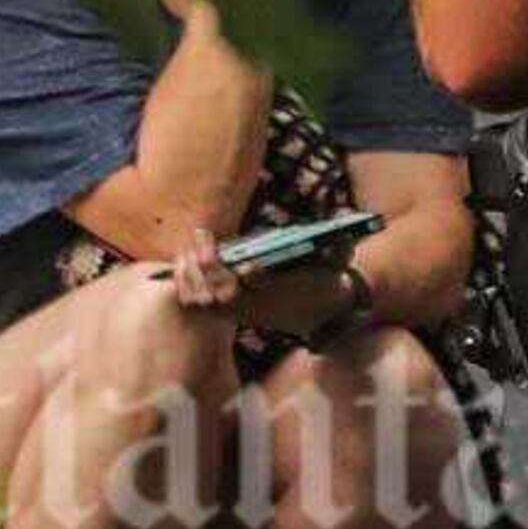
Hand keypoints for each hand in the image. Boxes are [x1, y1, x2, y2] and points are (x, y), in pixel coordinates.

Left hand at [166, 229, 348, 349]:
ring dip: (193, 275)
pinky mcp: (226, 313)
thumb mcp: (338, 263)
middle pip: (224, 294)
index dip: (251, 276)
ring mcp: (239, 312)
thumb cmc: (324, 282)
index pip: (261, 289)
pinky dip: (185, 287)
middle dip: (211, 268)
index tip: (248, 264)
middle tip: (204, 238)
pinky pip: (196, 305)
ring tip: (190, 248)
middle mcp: (257, 306)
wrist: (319, 313)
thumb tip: (344, 215)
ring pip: (204, 301)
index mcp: (283, 293)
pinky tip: (183, 265)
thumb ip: (341, 243)